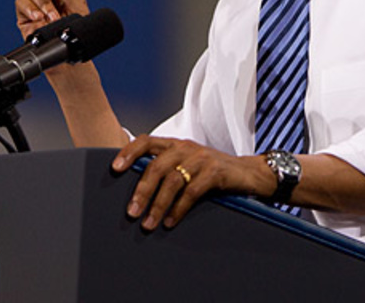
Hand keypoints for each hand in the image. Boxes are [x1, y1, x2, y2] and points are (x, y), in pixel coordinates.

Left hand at [111, 135, 274, 230]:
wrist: (250, 173)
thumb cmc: (214, 172)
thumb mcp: (189, 165)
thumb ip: (168, 169)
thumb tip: (138, 192)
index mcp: (176, 144)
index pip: (147, 141)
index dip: (129, 152)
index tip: (114, 169)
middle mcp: (187, 147)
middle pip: (156, 166)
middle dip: (142, 191)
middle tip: (132, 212)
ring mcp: (202, 158)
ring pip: (172, 180)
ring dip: (158, 205)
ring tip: (148, 223)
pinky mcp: (216, 172)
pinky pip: (191, 192)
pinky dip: (178, 209)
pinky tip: (171, 221)